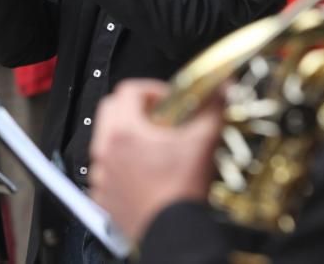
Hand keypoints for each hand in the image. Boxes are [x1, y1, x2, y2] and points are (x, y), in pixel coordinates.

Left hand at [89, 79, 222, 241]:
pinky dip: (123, 167)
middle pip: (112, 112)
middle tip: (160, 119)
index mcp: (124, 131)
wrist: (173, 235)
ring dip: (128, 139)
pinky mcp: (104, 196)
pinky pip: (108, 172)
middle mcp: (106, 150)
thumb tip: (220, 93)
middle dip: (136, 110)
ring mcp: (102, 175)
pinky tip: (146, 175)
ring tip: (155, 148)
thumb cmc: (180, 193)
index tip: (168, 100)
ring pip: (107, 142)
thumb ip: (213, 110)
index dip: (151, 89)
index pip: (128, 90)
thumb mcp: (202, 143)